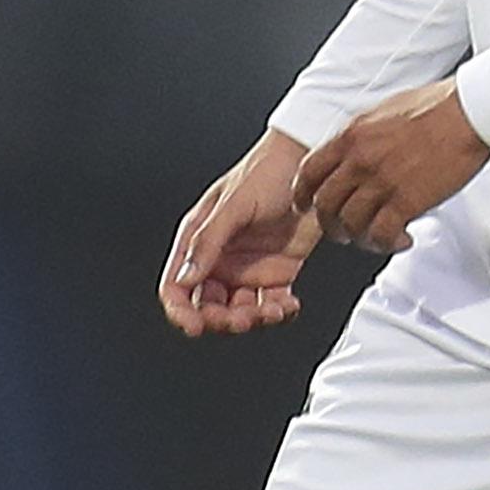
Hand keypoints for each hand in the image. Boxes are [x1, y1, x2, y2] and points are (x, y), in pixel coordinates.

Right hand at [164, 134, 318, 338]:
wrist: (312, 163)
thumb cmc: (268, 173)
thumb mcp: (234, 204)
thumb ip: (209, 240)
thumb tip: (186, 278)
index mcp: (198, 240)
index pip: (177, 285)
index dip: (181, 310)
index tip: (195, 327)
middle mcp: (220, 258)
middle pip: (208, 305)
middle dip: (222, 319)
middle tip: (242, 320)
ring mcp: (249, 267)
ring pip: (240, 309)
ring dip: (253, 318)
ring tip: (271, 312)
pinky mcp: (279, 271)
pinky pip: (274, 303)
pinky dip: (280, 312)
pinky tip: (288, 307)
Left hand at [295, 79, 489, 254]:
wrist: (468, 113)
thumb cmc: (436, 106)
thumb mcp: (383, 111)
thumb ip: (363, 134)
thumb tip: (356, 149)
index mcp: (351, 137)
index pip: (309, 172)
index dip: (304, 194)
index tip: (307, 204)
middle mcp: (359, 161)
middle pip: (326, 203)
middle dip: (330, 223)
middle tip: (340, 229)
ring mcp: (381, 182)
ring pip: (350, 223)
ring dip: (358, 236)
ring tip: (371, 238)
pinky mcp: (407, 201)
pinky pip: (381, 233)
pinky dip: (385, 242)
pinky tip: (399, 239)